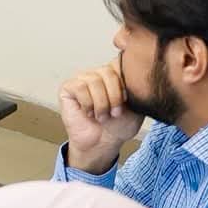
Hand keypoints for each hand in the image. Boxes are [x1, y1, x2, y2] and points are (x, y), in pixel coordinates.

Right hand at [58, 59, 141, 174]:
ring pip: (94, 81)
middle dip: (114, 97)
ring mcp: (82, 79)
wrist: (102, 143)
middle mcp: (98, 73)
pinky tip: (88, 113)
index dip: (125, 85)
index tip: (126, 101)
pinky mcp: (68, 87)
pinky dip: (87, 104)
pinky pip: (80, 87)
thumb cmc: (117, 126)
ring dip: (101, 104)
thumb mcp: (135, 106)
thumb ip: (138, 89)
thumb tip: (139, 76)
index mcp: (115, 75)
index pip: (120, 64)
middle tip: (115, 113)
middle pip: (108, 71)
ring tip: (101, 116)